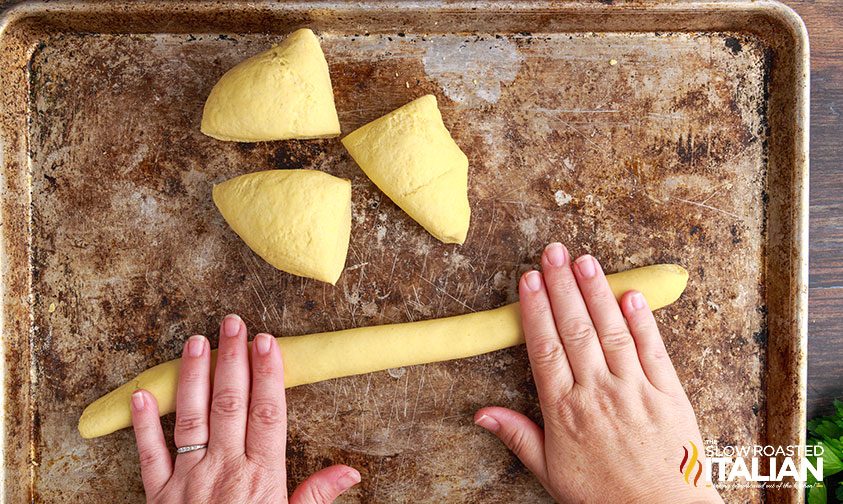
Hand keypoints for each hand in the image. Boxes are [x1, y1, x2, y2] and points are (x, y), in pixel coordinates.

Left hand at [130, 315, 360, 502]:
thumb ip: (317, 496)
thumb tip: (351, 472)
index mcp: (261, 477)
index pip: (267, 412)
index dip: (268, 373)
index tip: (267, 342)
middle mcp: (224, 470)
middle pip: (230, 403)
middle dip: (232, 359)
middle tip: (232, 323)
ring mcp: (188, 481)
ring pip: (190, 417)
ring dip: (193, 377)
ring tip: (195, 342)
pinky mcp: (158, 496)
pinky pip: (149, 455)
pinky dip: (142, 424)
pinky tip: (141, 394)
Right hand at [475, 243, 722, 502]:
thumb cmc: (603, 496)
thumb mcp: (550, 471)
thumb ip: (518, 435)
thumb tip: (481, 414)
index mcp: (565, 411)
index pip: (545, 348)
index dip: (536, 310)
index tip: (529, 280)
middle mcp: (597, 393)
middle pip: (575, 329)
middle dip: (562, 286)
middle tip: (552, 251)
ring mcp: (635, 389)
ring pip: (611, 331)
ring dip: (597, 292)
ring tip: (585, 261)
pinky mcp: (668, 393)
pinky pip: (653, 350)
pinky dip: (642, 320)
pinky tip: (630, 294)